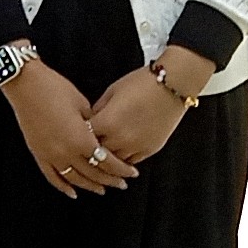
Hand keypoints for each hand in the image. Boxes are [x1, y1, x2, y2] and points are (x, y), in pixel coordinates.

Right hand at [2, 61, 138, 198]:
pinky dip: (63, 187)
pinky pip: (52, 176)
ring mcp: (51, 155)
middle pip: (93, 173)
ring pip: (74, 179)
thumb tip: (98, 133)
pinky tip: (72, 192)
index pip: (106, 161)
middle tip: (121, 184)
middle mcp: (67, 152)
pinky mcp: (38, 153)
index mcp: (81, 139)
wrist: (26, 84)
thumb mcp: (81, 103)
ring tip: (102, 190)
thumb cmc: (54, 88)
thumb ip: (92, 123)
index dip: (120, 169)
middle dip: (110, 180)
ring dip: (90, 186)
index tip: (131, 173)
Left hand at [89, 48, 213, 163]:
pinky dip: (123, 161)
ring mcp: (136, 147)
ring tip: (102, 153)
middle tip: (86, 146)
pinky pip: (131, 163)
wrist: (171, 86)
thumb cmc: (141, 83)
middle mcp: (120, 139)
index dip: (79, 135)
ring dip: (107, 158)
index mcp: (107, 122)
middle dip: (90, 149)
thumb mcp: (112, 90)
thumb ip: (99, 108)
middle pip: (97, 154)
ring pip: (114, 163)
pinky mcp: (149, 150)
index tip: (76, 133)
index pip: (84, 137)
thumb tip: (91, 119)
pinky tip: (119, 155)